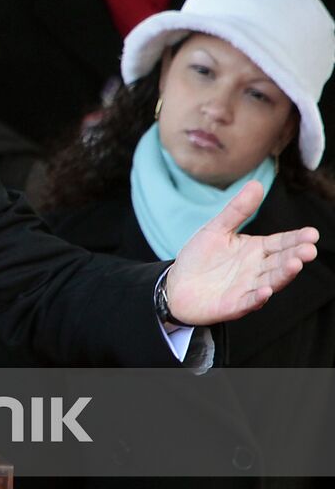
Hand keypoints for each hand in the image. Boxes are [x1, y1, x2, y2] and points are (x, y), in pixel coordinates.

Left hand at [169, 180, 318, 324]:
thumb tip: (255, 183)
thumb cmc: (200, 258)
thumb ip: (237, 210)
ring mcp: (247, 288)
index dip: (296, 239)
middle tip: (309, 250)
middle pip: (280, 262)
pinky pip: (248, 301)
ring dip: (283, 275)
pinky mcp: (234, 305)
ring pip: (270, 281)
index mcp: (256, 250)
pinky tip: (266, 290)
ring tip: (295, 265)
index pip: (281, 243)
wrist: (176, 285)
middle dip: (296, 256)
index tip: (312, 233)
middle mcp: (257, 270)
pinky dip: (258, 297)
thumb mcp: (217, 229)